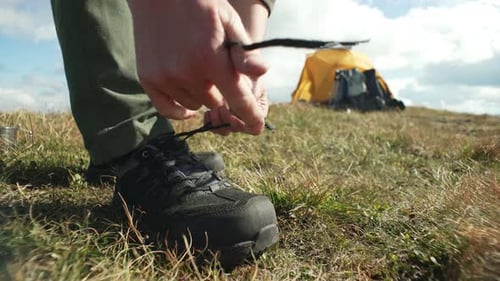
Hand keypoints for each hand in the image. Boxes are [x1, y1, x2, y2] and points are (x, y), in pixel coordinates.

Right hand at [128, 0, 268, 133]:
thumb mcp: (229, 23)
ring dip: (199, 94)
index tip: (257, 126)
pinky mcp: (148, 78)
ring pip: (194, 105)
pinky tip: (185, 101)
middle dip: (220, 90)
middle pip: (215, 103)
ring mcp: (166, 77)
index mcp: (212, 59)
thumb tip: (262, 73)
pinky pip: (167, 109)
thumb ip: (244, 52)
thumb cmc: (201, 5)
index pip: (238, 100)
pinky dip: (179, 109)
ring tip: (195, 68)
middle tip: (214, 68)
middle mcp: (188, 73)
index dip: (251, 116)